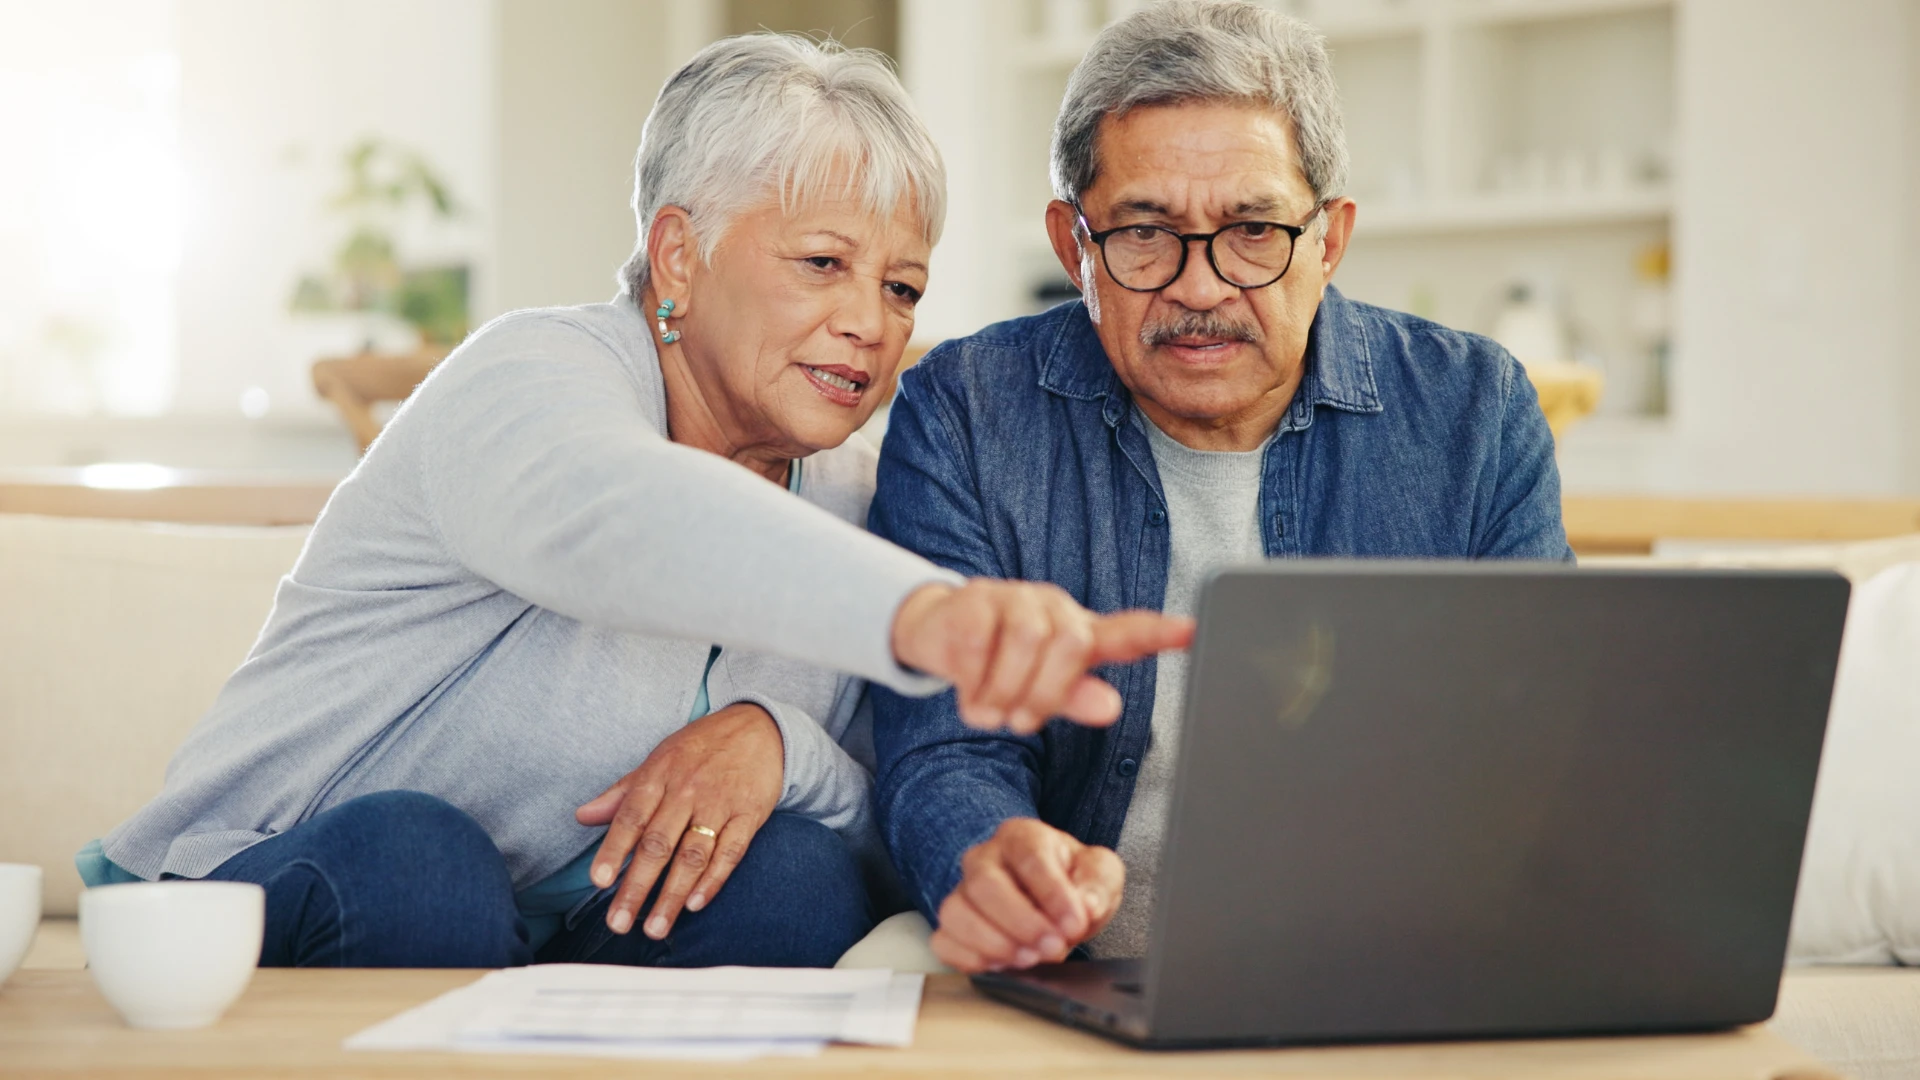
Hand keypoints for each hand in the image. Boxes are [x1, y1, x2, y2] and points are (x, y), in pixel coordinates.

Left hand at [574, 702, 783, 938]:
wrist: (759, 728)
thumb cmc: (700, 748)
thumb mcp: (658, 760)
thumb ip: (622, 793)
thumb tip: (583, 816)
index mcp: (659, 776)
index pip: (630, 817)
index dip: (613, 850)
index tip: (598, 881)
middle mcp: (688, 791)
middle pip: (658, 844)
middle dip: (636, 887)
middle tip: (618, 922)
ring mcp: (720, 805)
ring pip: (693, 855)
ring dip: (672, 895)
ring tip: (654, 928)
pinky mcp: (749, 816)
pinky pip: (731, 852)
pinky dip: (713, 880)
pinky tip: (696, 904)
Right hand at [891, 580, 1193, 732]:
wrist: (937, 634)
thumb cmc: (1001, 664)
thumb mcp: (1040, 690)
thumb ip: (1075, 697)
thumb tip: (1111, 706)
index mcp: (1080, 632)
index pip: (1128, 631)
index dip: (1159, 633)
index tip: (1192, 631)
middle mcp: (1054, 608)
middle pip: (1071, 643)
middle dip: (1045, 693)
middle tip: (1020, 721)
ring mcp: (1015, 597)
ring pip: (1027, 640)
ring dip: (1005, 690)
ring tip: (990, 712)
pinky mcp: (975, 598)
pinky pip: (981, 642)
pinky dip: (974, 680)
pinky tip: (969, 693)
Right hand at [930, 818, 1123, 973]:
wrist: (1052, 899)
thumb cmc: (1072, 881)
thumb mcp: (1100, 873)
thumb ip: (1098, 883)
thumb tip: (1086, 905)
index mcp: (1022, 836)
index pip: (1029, 857)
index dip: (1052, 893)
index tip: (1075, 924)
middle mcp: (984, 858)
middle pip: (985, 884)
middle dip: (1021, 922)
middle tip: (1053, 947)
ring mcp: (963, 892)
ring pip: (956, 913)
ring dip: (994, 943)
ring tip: (1029, 959)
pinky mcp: (953, 926)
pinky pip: (943, 942)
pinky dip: (969, 959)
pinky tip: (1001, 966)